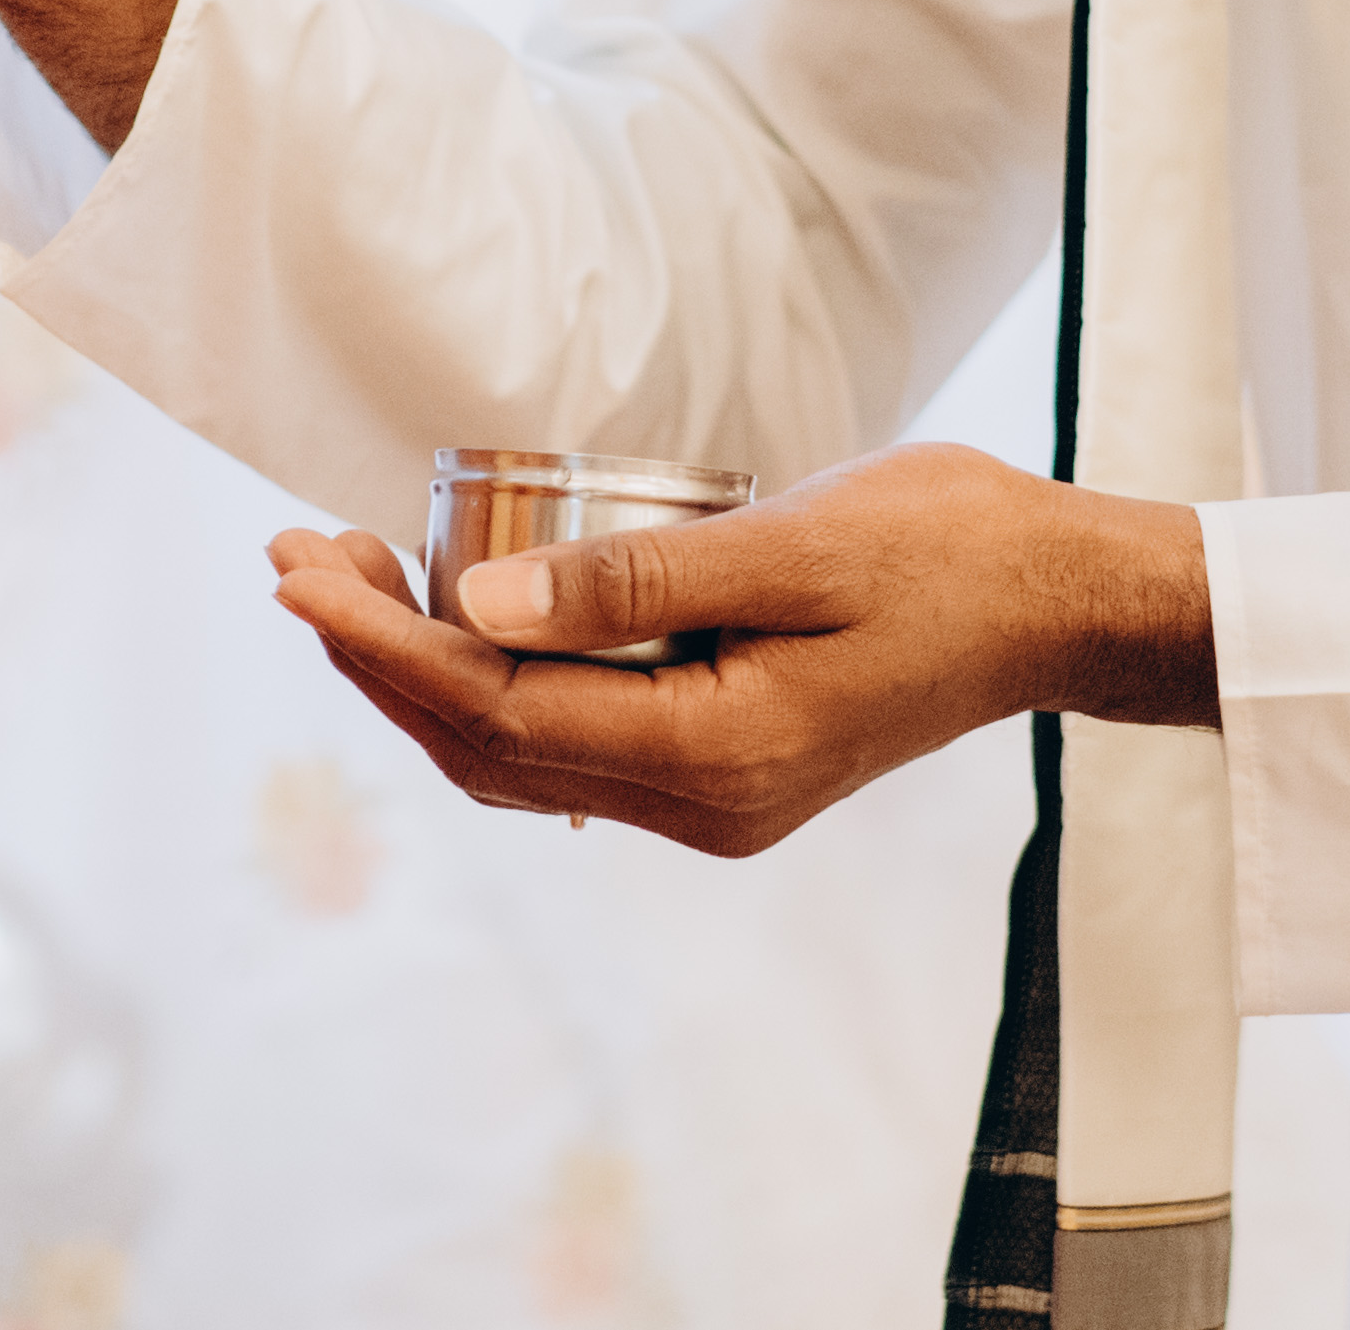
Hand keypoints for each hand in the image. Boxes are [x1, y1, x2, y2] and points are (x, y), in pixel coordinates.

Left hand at [260, 442, 1213, 858]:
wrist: (1055, 604)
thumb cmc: (946, 552)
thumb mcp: (796, 544)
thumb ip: (637, 577)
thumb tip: (482, 595)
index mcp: (718, 758)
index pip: (497, 711)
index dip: (384, 645)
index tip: (303, 572)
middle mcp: (702, 805)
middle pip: (486, 748)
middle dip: (378, 657)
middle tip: (294, 557)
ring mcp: (712, 799)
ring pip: (518, 754)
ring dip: (424, 672)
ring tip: (348, 573)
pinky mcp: (722, 768)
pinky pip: (570, 742)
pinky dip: (493, 683)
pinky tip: (456, 615)